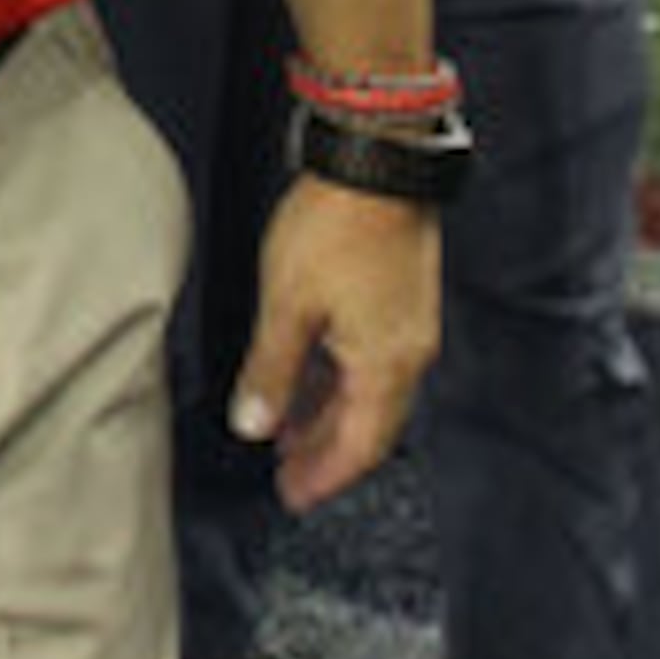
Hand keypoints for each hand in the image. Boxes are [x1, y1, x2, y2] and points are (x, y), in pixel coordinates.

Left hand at [232, 174, 440, 512]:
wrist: (378, 162)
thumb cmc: (333, 228)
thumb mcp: (288, 305)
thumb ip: (271, 369)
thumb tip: (252, 426)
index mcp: (387, 365)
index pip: (361, 444)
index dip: (325, 474)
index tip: (294, 496)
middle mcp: (407, 353)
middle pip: (368, 424)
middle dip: (325, 453)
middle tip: (287, 476)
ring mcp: (406, 325)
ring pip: (367, 390)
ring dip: (328, 415)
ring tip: (285, 432)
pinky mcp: (398, 297)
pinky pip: (369, 359)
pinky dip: (337, 378)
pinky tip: (306, 376)